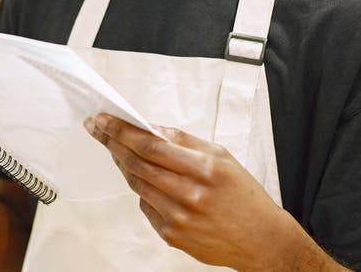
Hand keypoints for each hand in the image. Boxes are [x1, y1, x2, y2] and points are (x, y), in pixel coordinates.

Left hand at [86, 115, 340, 270]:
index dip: (121, 131)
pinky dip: (142, 191)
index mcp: (204, 169)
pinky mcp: (172, 236)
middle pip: (137, 164)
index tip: (104, 120)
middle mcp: (189, 195)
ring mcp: (178, 218)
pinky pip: (145, 207)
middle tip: (98, 129)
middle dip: (112, 143)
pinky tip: (148, 182)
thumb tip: (151, 128)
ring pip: (136, 185)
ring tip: (117, 150)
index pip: (150, 145)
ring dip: (123, 165)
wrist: (262, 240)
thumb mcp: (221, 157)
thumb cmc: (244, 197)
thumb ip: (184, 142)